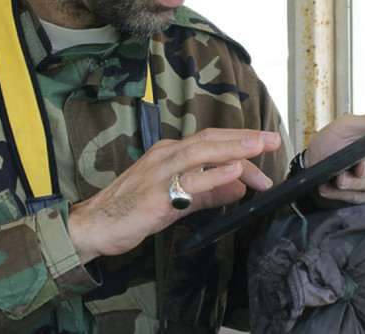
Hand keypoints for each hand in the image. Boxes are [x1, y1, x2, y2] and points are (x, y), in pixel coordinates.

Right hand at [67, 128, 281, 263]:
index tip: (264, 148)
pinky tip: (234, 173)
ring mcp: (159, 173)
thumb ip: (208, 192)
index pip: (210, 142)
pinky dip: (214, 175)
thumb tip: (238, 186)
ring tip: (258, 147)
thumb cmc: (129, 210)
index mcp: (168, 153)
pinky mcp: (155, 195)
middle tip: (271, 140)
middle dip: (243, 139)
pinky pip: (188, 182)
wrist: (93, 225)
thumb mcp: (175, 199)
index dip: (240, 143)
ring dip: (233, 148)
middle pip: (210, 140)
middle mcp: (164, 156)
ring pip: (200, 153)